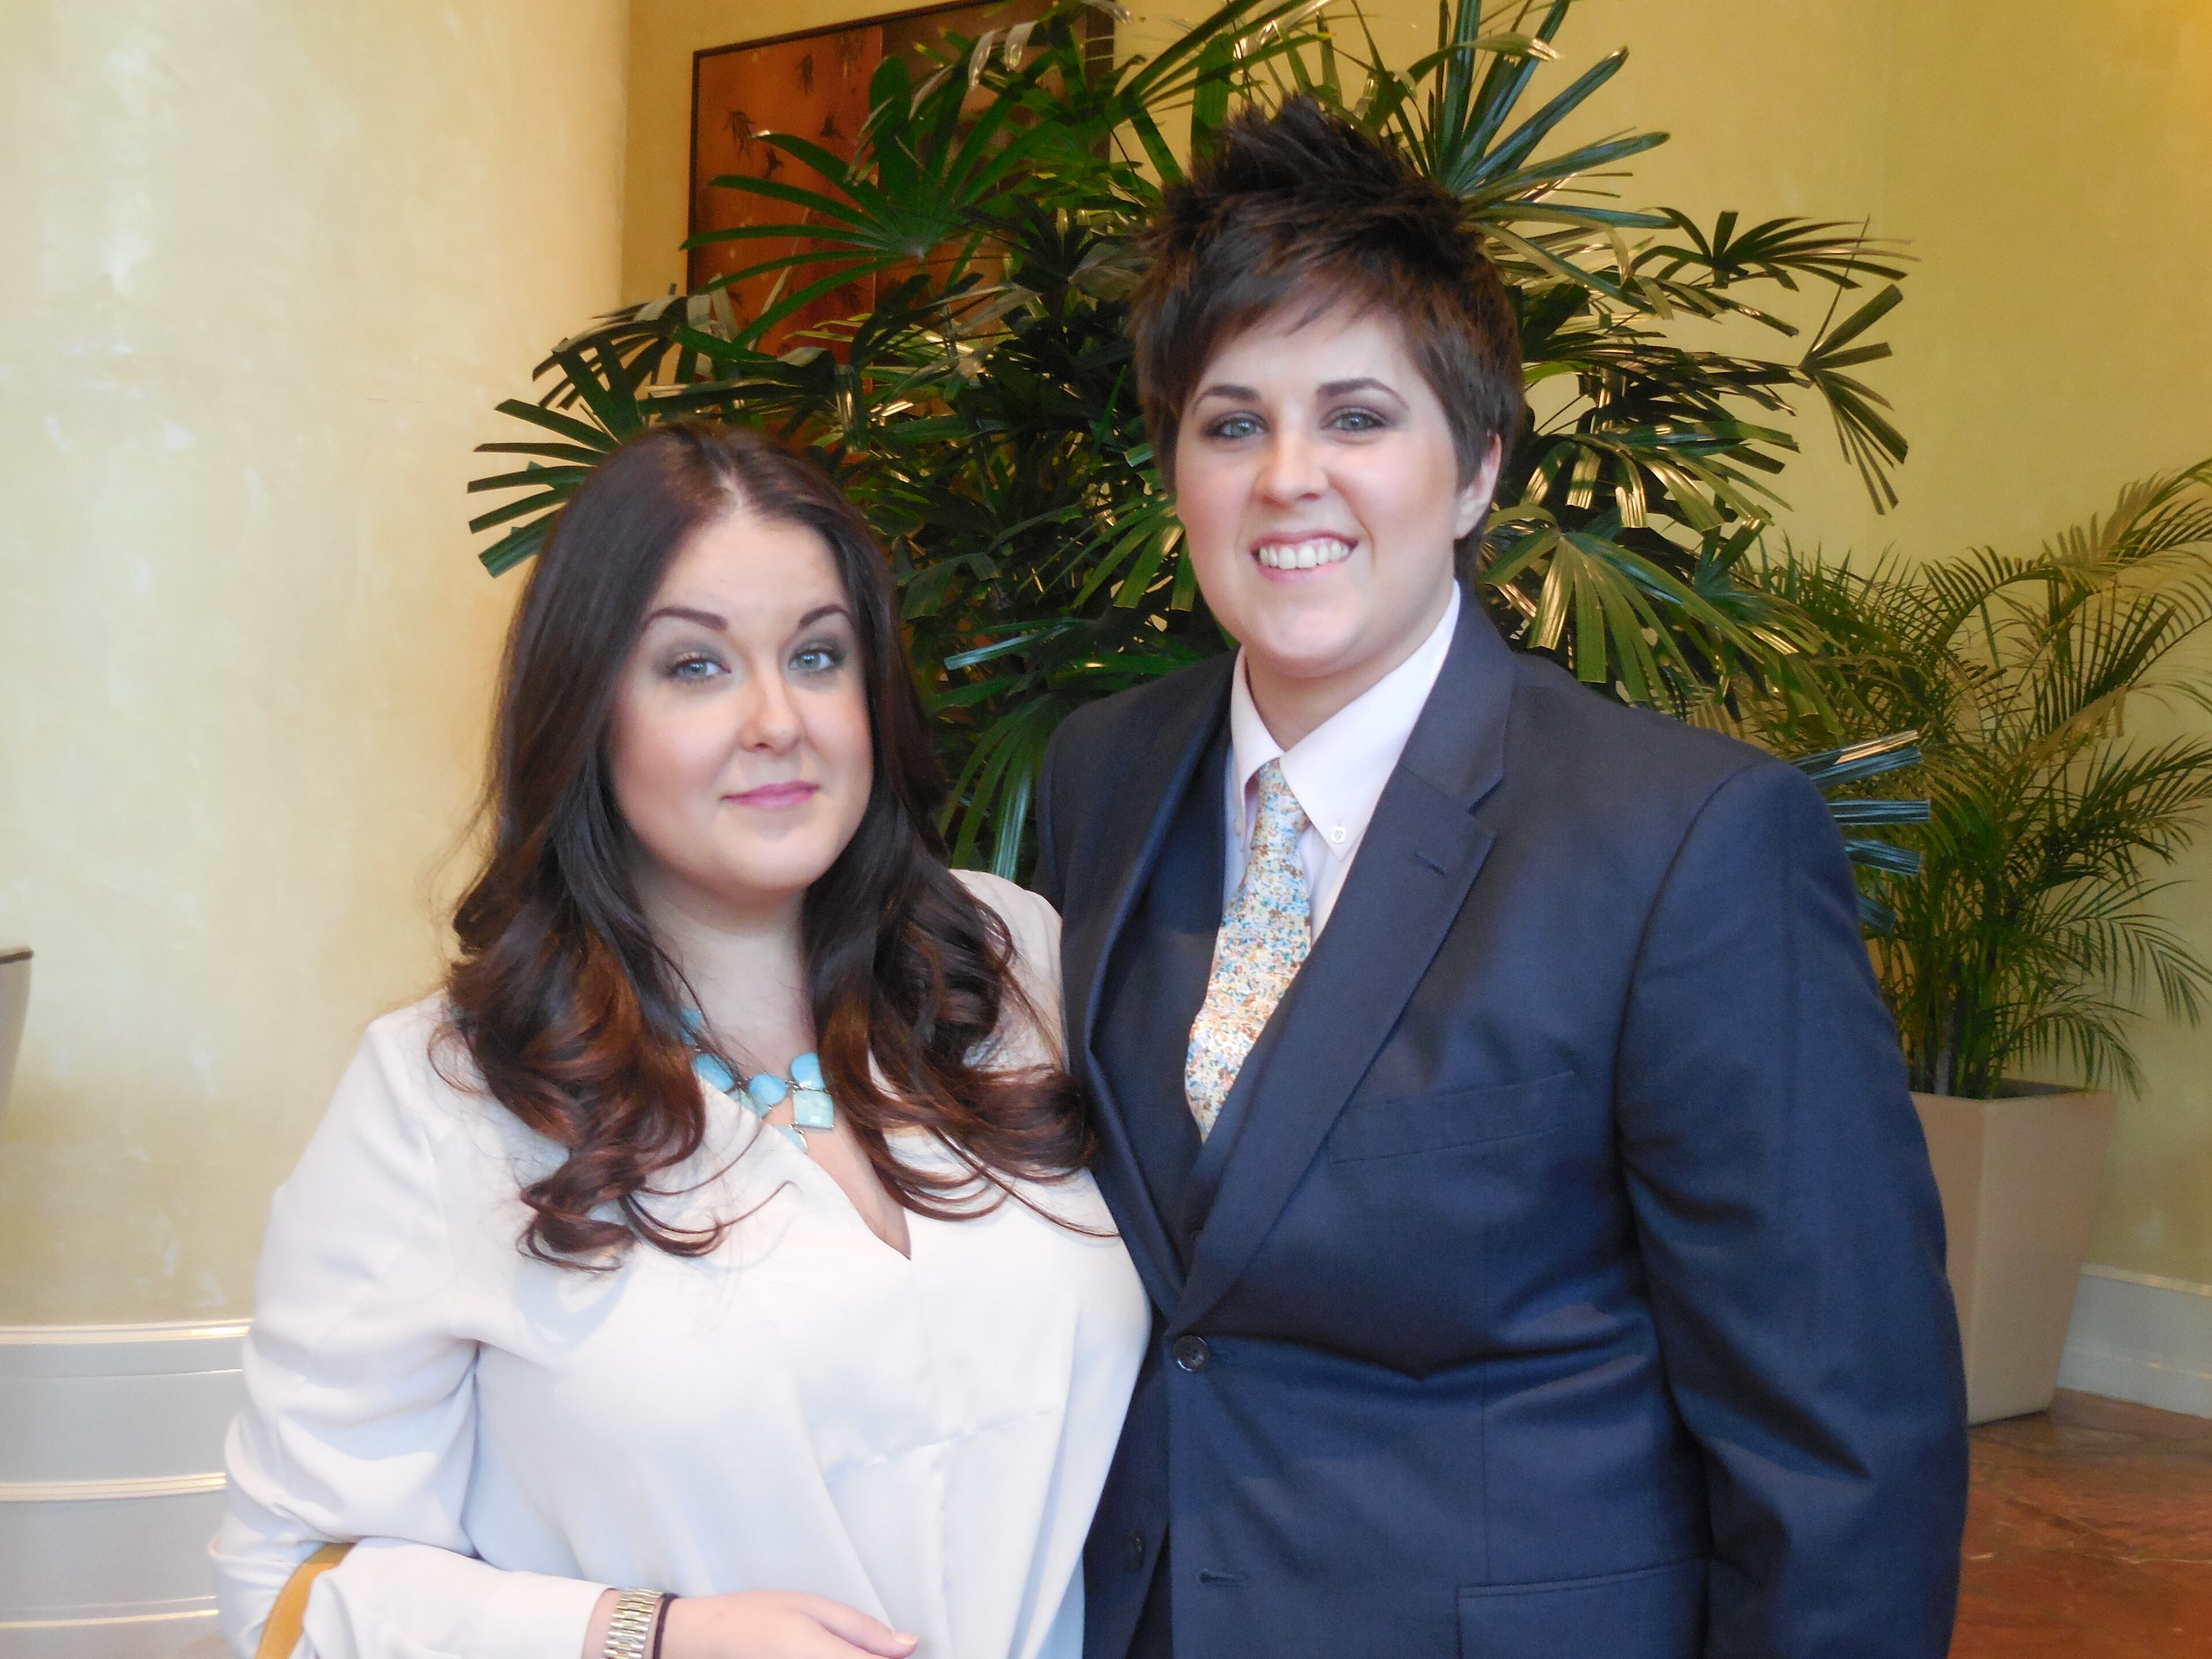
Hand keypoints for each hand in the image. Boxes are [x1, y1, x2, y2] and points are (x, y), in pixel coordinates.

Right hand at [585, 1589, 917, 1658]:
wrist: (709, 1636)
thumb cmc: (759, 1613)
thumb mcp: (814, 1608)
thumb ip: (863, 1630)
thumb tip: (909, 1646)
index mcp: (822, 1656)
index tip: (906, 1650)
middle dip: (877, 1658)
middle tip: (885, 1648)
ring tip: (856, 1646)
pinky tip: (838, 1652)